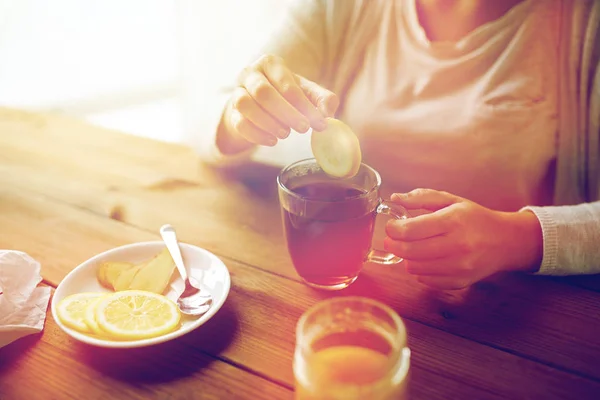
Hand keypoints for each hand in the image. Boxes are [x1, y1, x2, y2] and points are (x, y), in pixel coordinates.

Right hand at [217, 54, 338, 152]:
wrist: (262, 107)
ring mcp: (237, 92)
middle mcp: (250, 74)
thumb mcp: (308, 93)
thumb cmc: (288, 96)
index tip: (319, 123)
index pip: (286, 84)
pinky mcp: (231, 113)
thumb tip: (327, 115)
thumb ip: (323, 100)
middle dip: (286, 113)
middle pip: (263, 92)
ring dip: (268, 123)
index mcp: (270, 63)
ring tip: (285, 134)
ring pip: (246, 105)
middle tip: (303, 129)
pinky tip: (273, 141)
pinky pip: (240, 123)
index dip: (304, 105)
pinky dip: (257, 135)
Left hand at [384, 189, 542, 289]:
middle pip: (410, 251)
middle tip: (391, 239)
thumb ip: (421, 197)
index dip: (393, 229)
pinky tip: (426, 259)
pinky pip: (426, 280)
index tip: (391, 226)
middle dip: (393, 245)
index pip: (411, 230)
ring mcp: (459, 267)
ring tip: (412, 248)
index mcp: (453, 221)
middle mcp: (457, 245)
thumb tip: (395, 198)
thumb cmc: (475, 218)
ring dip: (407, 258)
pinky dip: (420, 270)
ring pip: (415, 268)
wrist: (505, 241)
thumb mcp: (451, 200)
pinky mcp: (459, 281)